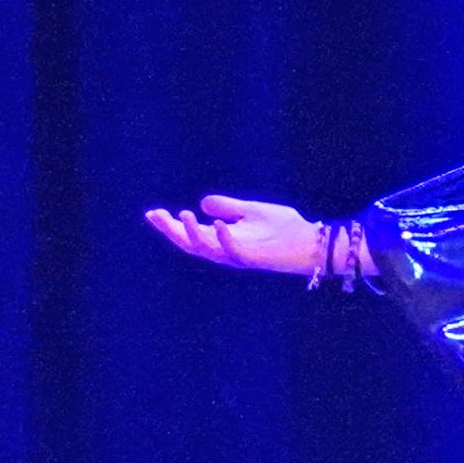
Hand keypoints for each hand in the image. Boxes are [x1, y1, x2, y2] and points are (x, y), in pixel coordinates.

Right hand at [144, 195, 319, 276]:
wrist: (310, 241)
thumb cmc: (283, 227)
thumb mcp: (251, 210)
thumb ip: (228, 207)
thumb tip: (203, 203)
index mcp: (223, 237)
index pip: (190, 232)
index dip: (171, 225)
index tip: (152, 213)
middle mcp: (226, 249)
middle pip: (191, 244)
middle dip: (172, 230)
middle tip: (156, 216)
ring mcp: (238, 255)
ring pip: (207, 250)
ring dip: (192, 233)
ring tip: (182, 214)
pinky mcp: (254, 259)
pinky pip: (234, 252)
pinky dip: (224, 239)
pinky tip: (217, 224)